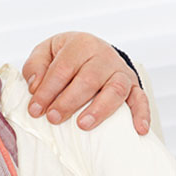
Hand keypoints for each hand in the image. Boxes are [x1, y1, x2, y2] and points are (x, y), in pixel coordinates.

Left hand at [22, 32, 150, 134]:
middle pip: (88, 80)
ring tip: (83, 125)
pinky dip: (141, 114)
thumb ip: (35, 66)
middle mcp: (103, 56)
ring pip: (115, 90)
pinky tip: (138, 130)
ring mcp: (120, 71)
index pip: (62, 69)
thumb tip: (35, 86)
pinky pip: (140, 99)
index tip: (35, 110)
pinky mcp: (133, 85)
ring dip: (99, 109)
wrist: (91, 51)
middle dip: (68, 102)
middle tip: (53, 118)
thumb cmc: (64, 56)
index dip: (46, 91)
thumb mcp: (45, 52)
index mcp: (80, 45)